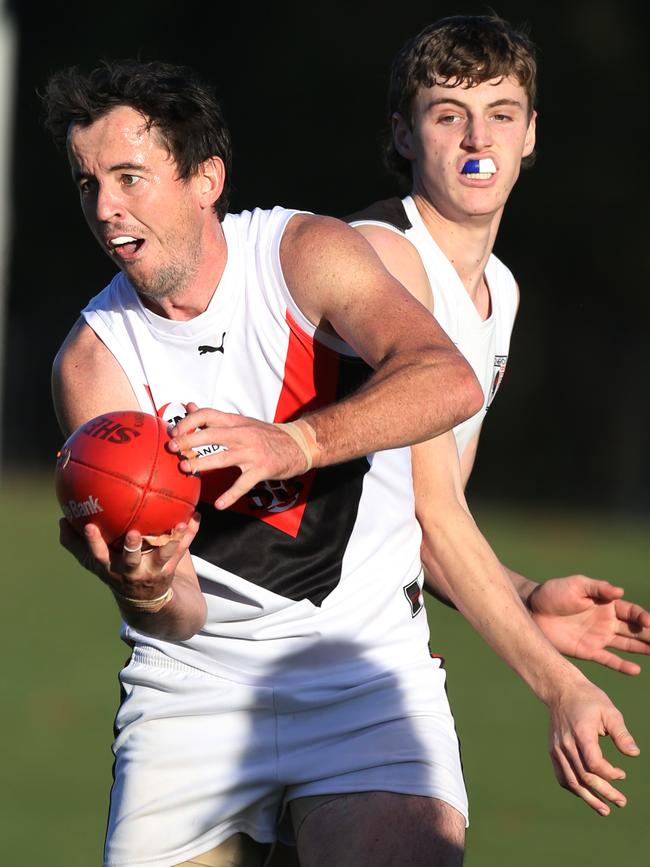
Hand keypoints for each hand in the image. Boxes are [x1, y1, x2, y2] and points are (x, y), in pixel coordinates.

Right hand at [59, 514, 199, 600]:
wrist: (148, 603)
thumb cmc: (115, 572)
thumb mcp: (94, 563)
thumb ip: (76, 543)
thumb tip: (61, 520)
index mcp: (110, 567)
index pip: (96, 555)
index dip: (92, 542)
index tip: (88, 526)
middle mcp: (130, 572)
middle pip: (130, 560)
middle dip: (132, 548)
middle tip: (135, 533)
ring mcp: (152, 572)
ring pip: (163, 557)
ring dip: (172, 541)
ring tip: (180, 524)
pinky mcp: (171, 570)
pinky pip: (182, 550)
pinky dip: (190, 533)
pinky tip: (197, 516)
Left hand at [168, 403, 310, 509]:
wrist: (299, 444)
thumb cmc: (267, 434)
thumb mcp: (242, 422)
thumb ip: (215, 418)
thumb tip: (190, 406)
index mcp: (236, 421)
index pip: (207, 415)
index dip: (188, 421)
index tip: (174, 431)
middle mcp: (243, 434)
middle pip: (210, 435)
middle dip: (188, 442)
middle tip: (172, 449)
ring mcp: (253, 452)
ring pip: (222, 458)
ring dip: (201, 464)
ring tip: (185, 469)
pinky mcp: (262, 469)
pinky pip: (243, 484)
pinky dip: (230, 495)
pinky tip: (219, 504)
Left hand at [528, 575, 649, 674]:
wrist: (531, 610)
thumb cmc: (553, 593)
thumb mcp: (576, 585)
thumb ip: (598, 588)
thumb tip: (620, 591)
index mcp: (606, 603)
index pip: (631, 611)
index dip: (642, 617)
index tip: (649, 623)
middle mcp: (606, 621)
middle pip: (634, 630)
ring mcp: (598, 637)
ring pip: (626, 645)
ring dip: (642, 649)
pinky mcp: (588, 651)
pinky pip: (609, 660)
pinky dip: (622, 665)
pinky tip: (636, 669)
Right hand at [548, 680, 639, 814]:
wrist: (561, 690)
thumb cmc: (589, 699)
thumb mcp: (610, 711)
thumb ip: (622, 734)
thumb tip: (634, 755)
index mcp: (581, 733)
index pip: (594, 764)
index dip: (610, 774)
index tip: (622, 774)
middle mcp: (566, 744)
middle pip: (584, 776)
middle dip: (604, 792)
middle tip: (622, 802)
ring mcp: (557, 748)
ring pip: (571, 781)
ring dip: (588, 798)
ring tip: (605, 809)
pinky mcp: (553, 750)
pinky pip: (562, 775)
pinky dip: (574, 788)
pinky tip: (586, 795)